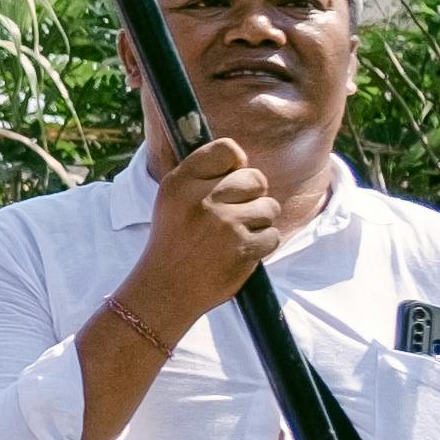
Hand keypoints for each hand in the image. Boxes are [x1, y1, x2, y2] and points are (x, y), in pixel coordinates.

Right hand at [125, 134, 299, 332]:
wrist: (166, 289)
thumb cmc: (174, 240)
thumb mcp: (172, 199)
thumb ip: (202, 175)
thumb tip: (242, 160)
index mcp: (182, 182)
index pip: (227, 150)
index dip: (236, 164)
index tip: (230, 180)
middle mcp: (204, 200)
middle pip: (256, 178)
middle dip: (252, 196)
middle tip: (233, 215)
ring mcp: (225, 225)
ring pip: (269, 208)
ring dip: (258, 223)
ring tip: (234, 236)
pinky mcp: (243, 249)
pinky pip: (272, 235)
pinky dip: (261, 246)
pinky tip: (239, 253)